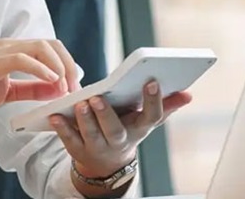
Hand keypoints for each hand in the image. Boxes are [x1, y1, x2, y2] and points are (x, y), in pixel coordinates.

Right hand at [0, 39, 80, 116]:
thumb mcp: (6, 92)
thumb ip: (30, 89)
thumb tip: (56, 89)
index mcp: (11, 50)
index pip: (48, 47)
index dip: (66, 65)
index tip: (72, 88)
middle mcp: (8, 45)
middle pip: (51, 43)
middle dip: (68, 64)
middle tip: (74, 88)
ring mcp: (0, 51)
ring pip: (41, 46)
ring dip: (59, 67)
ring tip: (64, 88)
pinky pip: (25, 58)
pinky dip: (42, 69)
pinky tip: (51, 83)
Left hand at [49, 81, 192, 181]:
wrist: (107, 164)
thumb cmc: (128, 130)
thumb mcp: (147, 120)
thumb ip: (166, 106)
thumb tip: (189, 94)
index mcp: (139, 129)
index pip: (151, 116)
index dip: (154, 100)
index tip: (152, 81)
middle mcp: (119, 141)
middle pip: (115, 130)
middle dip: (106, 115)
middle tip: (98, 98)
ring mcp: (98, 147)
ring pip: (91, 136)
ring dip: (85, 121)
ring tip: (80, 103)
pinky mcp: (78, 149)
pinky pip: (68, 140)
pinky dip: (61, 128)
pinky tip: (54, 115)